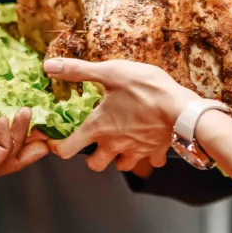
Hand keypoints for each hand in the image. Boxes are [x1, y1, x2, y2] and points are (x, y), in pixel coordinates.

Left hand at [44, 58, 194, 171]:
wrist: (182, 107)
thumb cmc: (145, 88)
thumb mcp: (110, 72)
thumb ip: (78, 71)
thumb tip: (50, 66)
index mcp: (99, 127)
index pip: (67, 150)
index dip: (59, 148)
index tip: (58, 142)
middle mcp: (114, 144)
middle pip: (94, 165)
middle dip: (91, 157)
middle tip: (94, 143)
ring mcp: (136, 151)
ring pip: (121, 166)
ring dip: (118, 158)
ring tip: (121, 143)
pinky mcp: (155, 151)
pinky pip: (150, 160)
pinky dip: (148, 155)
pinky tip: (149, 142)